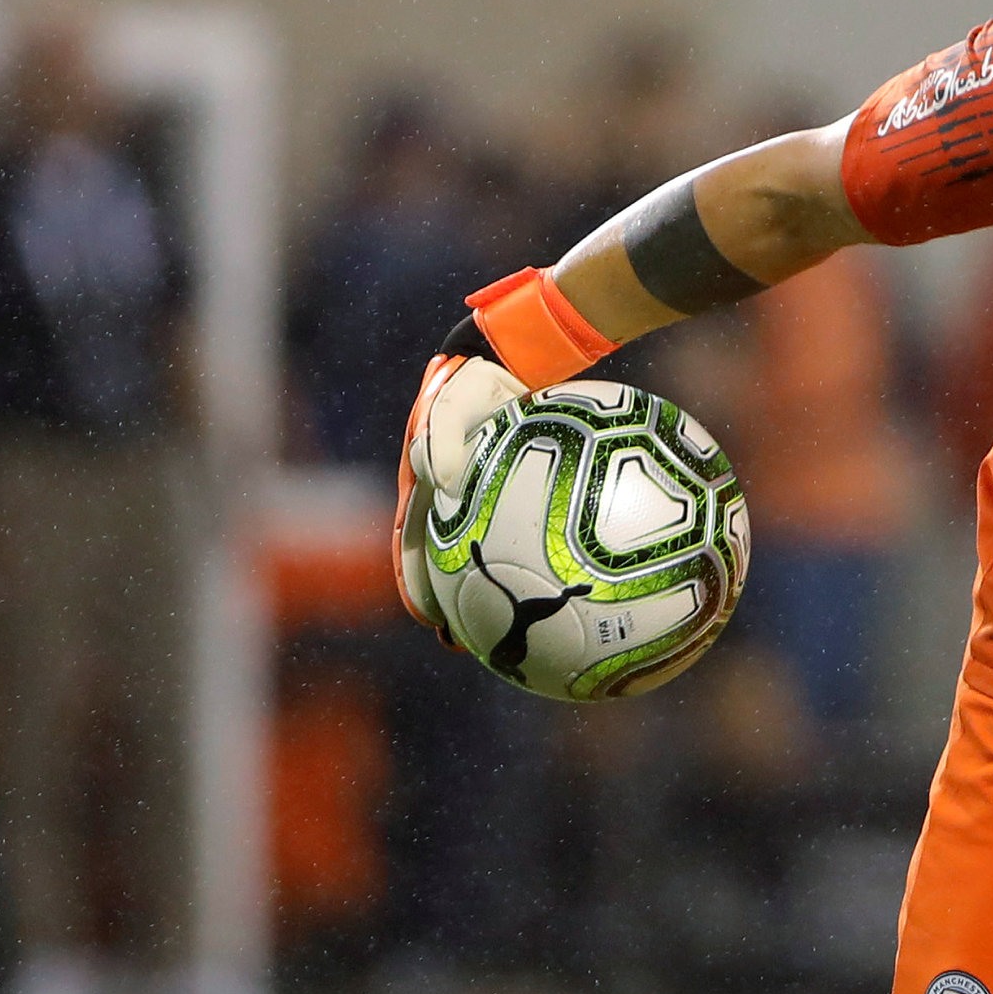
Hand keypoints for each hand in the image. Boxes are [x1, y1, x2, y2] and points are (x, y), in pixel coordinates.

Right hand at [391, 341, 526, 632]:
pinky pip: (537, 531)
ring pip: (493, 552)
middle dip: (456, 600)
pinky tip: (576, 582)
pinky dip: (545, 557)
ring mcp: (491, 496)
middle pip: (452, 560)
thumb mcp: (456, 398)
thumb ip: (442, 434)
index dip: (417, 581)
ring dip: (498, 589)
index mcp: (431, 486)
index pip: (416, 542)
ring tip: (518, 627)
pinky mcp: (525, 491)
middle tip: (470, 639)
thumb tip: (440, 481)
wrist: (516, 354)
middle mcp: (459, 497)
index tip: (426, 616)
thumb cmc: (481, 376)